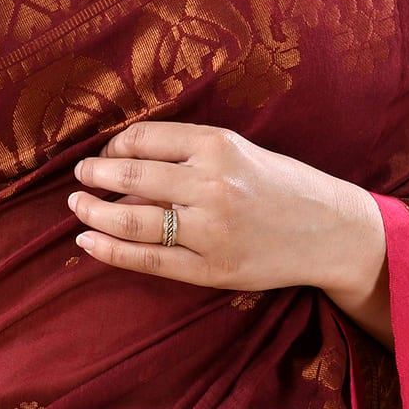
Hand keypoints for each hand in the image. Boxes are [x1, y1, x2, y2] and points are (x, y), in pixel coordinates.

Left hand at [66, 120, 392, 343]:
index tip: (106, 153)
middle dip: (96, 175)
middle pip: (131, 175)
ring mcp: (210, 230)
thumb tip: (122, 167)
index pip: (144, 139)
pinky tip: (88, 241)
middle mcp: (212, 184)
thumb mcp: (239, 152)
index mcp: (219, 145)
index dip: (114, 146)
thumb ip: (187, 156)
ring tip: (77, 206)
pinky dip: (110, 249)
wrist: (332, 231)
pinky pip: (147, 259)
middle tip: (79, 176)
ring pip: (131, 219)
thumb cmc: (282, 186)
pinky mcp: (210, 268)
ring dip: (94, 210)